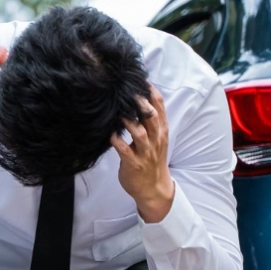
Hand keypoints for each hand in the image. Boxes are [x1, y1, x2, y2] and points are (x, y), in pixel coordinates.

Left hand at [110, 85, 174, 223]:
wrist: (154, 189)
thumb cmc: (151, 160)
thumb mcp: (156, 139)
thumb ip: (150, 121)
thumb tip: (139, 99)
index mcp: (161, 131)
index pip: (159, 107)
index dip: (151, 92)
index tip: (140, 80)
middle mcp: (155, 140)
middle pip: (151, 117)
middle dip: (141, 103)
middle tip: (129, 91)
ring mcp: (145, 152)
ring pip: (140, 133)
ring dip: (129, 121)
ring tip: (118, 111)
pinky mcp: (134, 164)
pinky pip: (125, 151)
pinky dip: (117, 142)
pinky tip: (110, 134)